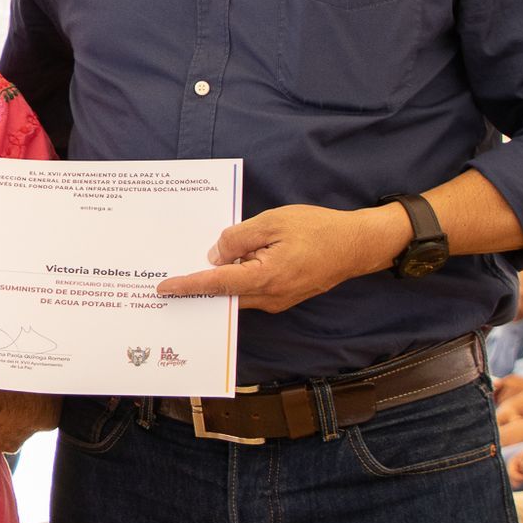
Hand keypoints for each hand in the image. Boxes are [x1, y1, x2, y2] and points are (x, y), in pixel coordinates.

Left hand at [156, 204, 406, 312]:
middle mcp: (270, 297)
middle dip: (197, 288)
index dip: (188, 286)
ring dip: (218, 283)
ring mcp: (278, 300)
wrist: (358, 245)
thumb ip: (239, 238)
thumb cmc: (319, 229)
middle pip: (224, 295)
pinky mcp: (284, 296)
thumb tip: (215, 256)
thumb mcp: (273, 222)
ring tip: (193, 268)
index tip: (165, 288)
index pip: (217, 284)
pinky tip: (228, 264)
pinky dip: (236, 280)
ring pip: (238, 294)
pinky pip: (251, 291)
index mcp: (265, 277)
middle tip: (169, 280)